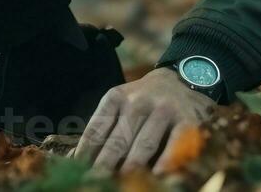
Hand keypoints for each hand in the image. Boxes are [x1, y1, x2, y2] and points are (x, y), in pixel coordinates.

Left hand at [75, 67, 215, 174]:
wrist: (183, 78)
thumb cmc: (144, 100)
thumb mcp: (121, 104)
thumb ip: (103, 129)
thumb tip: (75, 158)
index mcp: (116, 98)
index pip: (96, 131)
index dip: (85, 155)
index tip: (79, 172)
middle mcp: (137, 101)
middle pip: (117, 141)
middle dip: (104, 167)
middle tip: (96, 182)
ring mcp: (162, 109)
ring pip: (143, 145)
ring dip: (130, 168)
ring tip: (120, 183)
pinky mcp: (185, 120)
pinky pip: (173, 144)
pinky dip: (164, 162)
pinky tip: (156, 175)